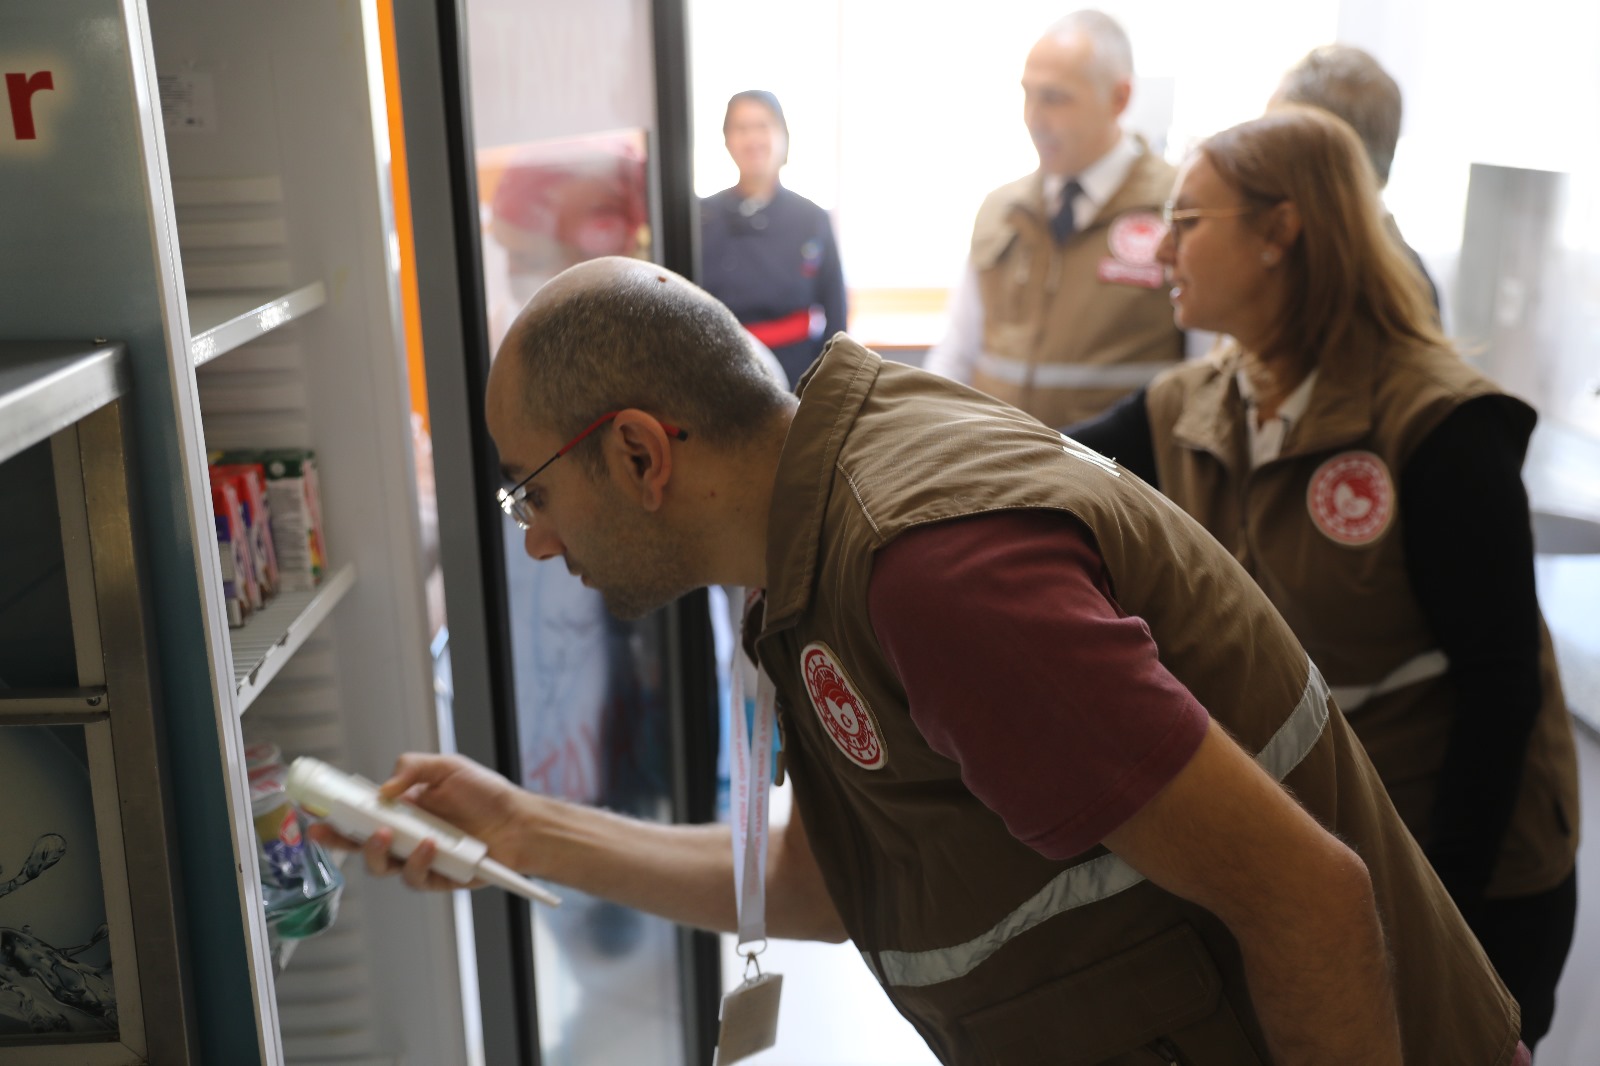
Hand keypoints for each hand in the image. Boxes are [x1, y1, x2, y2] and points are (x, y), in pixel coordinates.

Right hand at [305, 753, 533, 891]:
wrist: (520, 822)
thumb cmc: (487, 794)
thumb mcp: (447, 767)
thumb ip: (413, 768)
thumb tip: (382, 789)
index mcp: (403, 809)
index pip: (362, 813)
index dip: (336, 816)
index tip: (316, 813)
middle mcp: (406, 836)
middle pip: (361, 845)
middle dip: (340, 842)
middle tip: (331, 833)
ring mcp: (419, 859)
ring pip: (382, 867)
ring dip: (378, 852)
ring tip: (389, 835)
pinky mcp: (436, 878)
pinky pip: (415, 877)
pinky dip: (418, 861)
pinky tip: (431, 846)